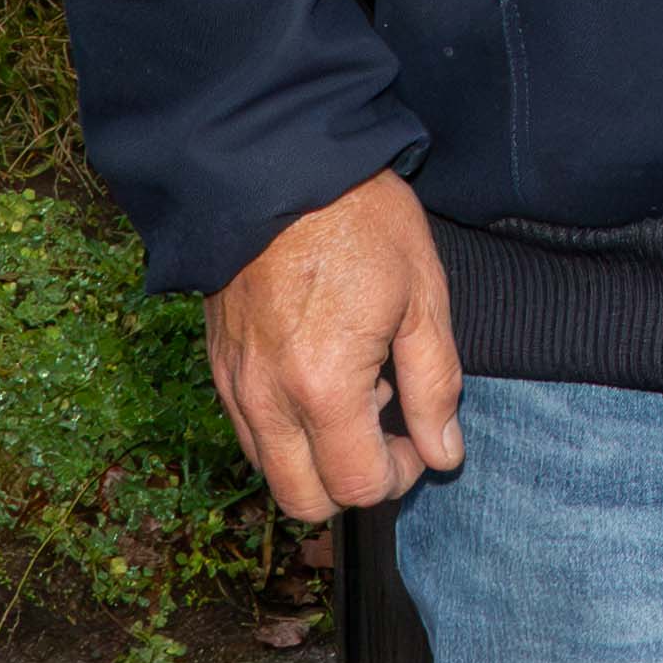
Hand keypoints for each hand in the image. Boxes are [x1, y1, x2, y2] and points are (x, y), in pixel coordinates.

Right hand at [198, 170, 462, 524]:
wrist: (277, 161)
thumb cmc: (358, 218)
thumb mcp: (422, 295)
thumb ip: (435, 385)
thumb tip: (444, 453)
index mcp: (324, 388)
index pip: (358, 487)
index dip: (399, 477)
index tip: (418, 439)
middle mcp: (268, 399)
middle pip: (303, 501)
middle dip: (352, 484)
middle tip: (387, 432)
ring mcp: (235, 384)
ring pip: (270, 470)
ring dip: (315, 458)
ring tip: (354, 395)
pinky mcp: (218, 364)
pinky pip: (249, 430)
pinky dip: (285, 429)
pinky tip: (318, 377)